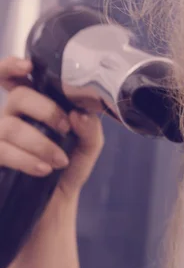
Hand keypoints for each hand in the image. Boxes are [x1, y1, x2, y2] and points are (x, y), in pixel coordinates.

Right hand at [0, 56, 103, 199]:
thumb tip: (79, 114)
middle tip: (65, 128)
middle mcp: (12, 115)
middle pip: (19, 97)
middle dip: (46, 110)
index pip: (12, 77)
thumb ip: (90, 127)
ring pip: (9, 126)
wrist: (57, 201)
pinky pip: (1, 150)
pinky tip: (43, 169)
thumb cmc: (70, 165)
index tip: (26, 66)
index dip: (11, 67)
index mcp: (34, 105)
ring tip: (59, 160)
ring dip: (41, 143)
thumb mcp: (88, 144)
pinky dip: (26, 159)